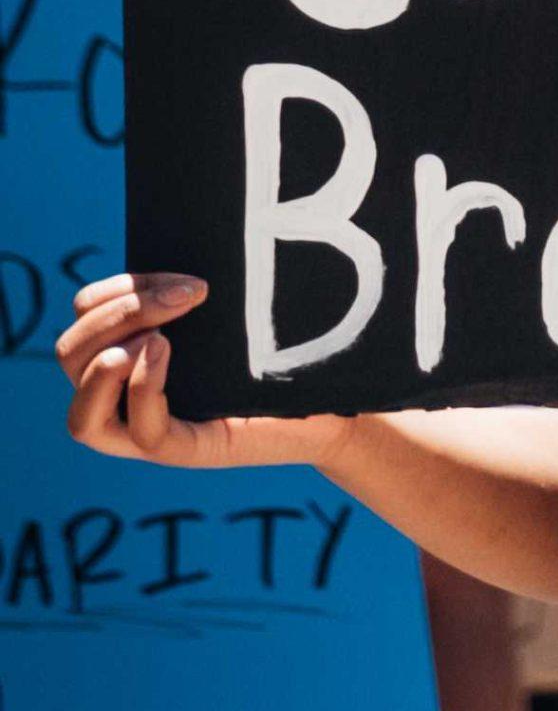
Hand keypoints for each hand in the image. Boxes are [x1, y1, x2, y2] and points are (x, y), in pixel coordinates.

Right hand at [56, 272, 349, 470]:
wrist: (332, 402)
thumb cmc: (277, 351)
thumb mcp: (224, 313)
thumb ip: (188, 291)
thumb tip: (178, 258)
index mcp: (130, 355)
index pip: (83, 318)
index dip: (111, 289)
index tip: (176, 275)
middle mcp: (128, 399)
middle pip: (72, 357)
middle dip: (115, 316)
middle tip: (182, 297)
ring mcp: (152, 433)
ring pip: (83, 417)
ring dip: (108, 363)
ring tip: (158, 337)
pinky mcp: (188, 452)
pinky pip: (141, 432)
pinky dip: (142, 388)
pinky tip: (166, 354)